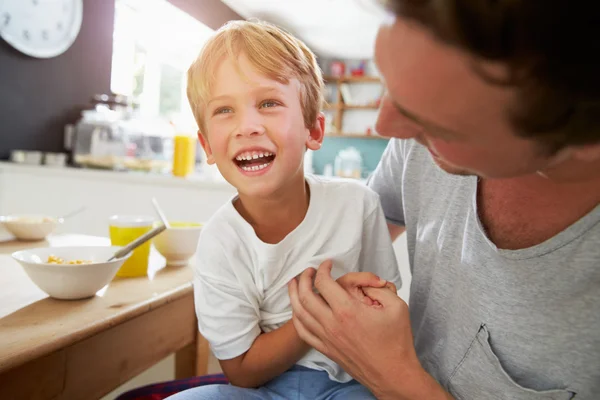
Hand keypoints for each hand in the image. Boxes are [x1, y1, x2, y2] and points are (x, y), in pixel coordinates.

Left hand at [288, 260, 450, 399]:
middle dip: (304, 278)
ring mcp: (327, 338)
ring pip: (299, 313)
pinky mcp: (326, 349)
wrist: (393, 374)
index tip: (327, 264)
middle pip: (305, 295)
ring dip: (294, 294)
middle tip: (309, 271)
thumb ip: (379, 288)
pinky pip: (303, 332)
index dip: (323, 268)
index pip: (324, 282)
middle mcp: (332, 324)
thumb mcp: (397, 305)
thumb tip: (365, 283)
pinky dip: (296, 317)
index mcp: (348, 310)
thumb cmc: (397, 341)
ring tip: (294, 283)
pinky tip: (297, 310)